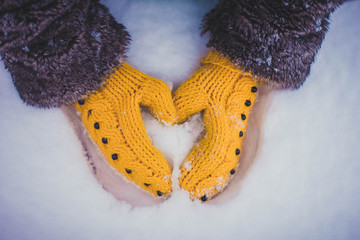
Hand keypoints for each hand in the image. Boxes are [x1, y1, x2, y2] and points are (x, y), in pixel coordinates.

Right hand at [76, 63, 175, 197]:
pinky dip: (126, 169)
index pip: (140, 149)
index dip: (154, 164)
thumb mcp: (148, 84)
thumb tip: (171, 121)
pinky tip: (136, 175)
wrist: (93, 75)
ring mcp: (101, 136)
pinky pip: (113, 157)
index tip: (167, 176)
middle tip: (162, 190)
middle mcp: (109, 132)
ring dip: (136, 177)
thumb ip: (162, 102)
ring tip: (152, 187)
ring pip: (119, 163)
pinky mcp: (99, 136)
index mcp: (122, 119)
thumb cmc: (122, 79)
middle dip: (146, 178)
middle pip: (129, 162)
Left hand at [174, 50, 258, 200]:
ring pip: (226, 163)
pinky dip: (221, 169)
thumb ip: (182, 108)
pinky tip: (213, 177)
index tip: (185, 184)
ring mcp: (234, 133)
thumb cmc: (215, 77)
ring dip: (215, 179)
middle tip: (193, 196)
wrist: (236, 67)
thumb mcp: (195, 89)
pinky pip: (227, 155)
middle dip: (207, 182)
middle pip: (221, 164)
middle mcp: (232, 133)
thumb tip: (171, 123)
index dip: (199, 172)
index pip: (211, 155)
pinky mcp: (233, 131)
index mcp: (223, 125)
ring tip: (203, 193)